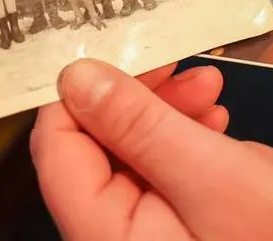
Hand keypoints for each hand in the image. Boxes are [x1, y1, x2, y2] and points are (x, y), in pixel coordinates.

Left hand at [31, 59, 272, 240]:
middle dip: (135, 96)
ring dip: (164, 109)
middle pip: (93, 144)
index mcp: (106, 231)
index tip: (118, 49)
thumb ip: (140, 125)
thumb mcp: (213, 175)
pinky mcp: (175, 223)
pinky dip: (183, 134)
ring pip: (129, 149)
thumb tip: (75, 76)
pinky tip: (214, 118)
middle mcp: (114, 233)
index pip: (57, 148)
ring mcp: (146, 230)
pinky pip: (159, 167)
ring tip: (212, 87)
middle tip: (182, 66)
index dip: (77, 93)